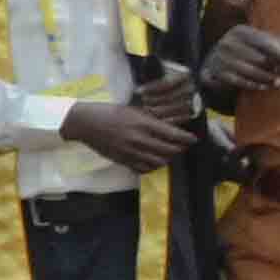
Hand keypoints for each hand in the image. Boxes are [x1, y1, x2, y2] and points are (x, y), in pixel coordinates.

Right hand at [64, 94, 204, 174]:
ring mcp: (130, 152)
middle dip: (179, 149)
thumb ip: (149, 120)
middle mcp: (139, 139)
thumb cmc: (108, 112)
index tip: (194, 139)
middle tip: (183, 146)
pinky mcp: (122, 160)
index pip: (172, 134)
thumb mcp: (132, 110)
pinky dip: (153, 166)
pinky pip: (144, 169)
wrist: (85, 123)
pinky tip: (154, 161)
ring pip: (158, 161)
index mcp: (142, 123)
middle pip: (169, 150)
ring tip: (170, 153)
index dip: (186, 138)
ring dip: (167, 158)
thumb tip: (167, 127)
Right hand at [199, 20, 279, 107]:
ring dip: (266, 77)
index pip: (264, 42)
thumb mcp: (257, 40)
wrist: (214, 59)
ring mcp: (221, 58)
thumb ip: (277, 42)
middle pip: (257, 57)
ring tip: (279, 82)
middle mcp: (228, 42)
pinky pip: (239, 81)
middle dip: (273, 67)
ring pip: (249, 70)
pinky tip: (264, 86)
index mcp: (240, 31)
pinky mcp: (217, 72)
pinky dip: (253, 84)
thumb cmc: (243, 48)